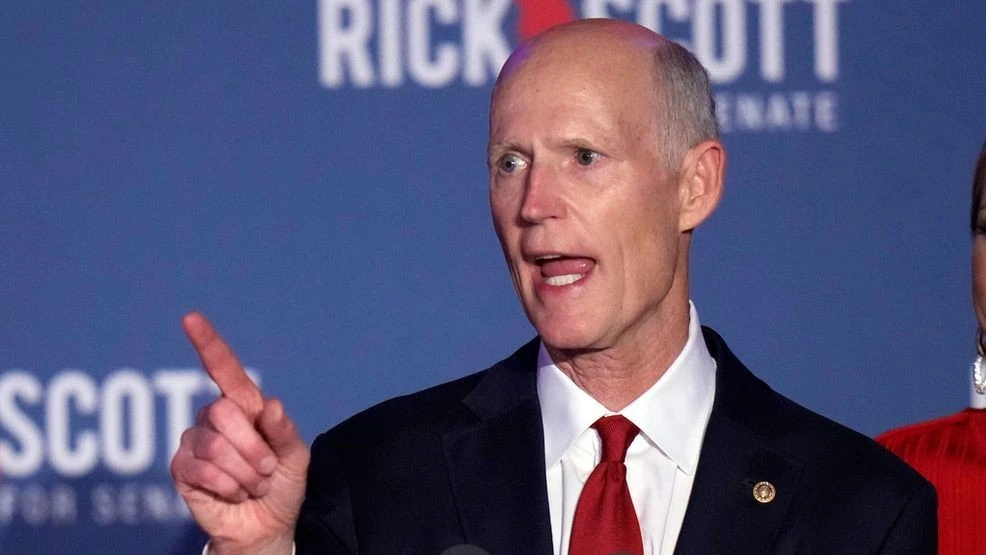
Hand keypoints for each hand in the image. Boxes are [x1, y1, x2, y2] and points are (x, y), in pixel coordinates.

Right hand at [170, 312, 309, 553]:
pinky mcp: (183, 469)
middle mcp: (216, 418)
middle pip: (224, 412)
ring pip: (214, 445)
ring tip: (253, 483)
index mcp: (245, 406)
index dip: (208, 344)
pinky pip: (201, 469)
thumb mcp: (296, 457)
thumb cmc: (284, 484)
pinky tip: (233, 493)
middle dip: (253, 448)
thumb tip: (270, 406)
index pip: (224, 369)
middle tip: (267, 470)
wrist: (269, 525)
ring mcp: (196, 441)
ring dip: (243, 471)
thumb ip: (285, 432)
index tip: (191, 319)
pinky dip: (227, 485)